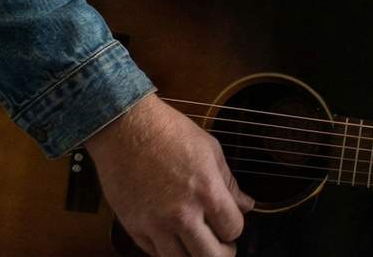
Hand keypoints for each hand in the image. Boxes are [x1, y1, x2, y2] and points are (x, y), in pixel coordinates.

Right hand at [83, 93, 253, 256]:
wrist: (125, 128)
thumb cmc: (168, 132)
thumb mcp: (210, 150)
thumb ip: (230, 182)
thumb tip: (246, 204)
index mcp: (206, 191)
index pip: (233, 229)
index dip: (236, 228)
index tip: (231, 223)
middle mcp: (181, 213)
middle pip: (210, 256)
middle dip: (222, 253)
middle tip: (222, 246)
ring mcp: (155, 224)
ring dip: (193, 255)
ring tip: (198, 245)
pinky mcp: (133, 227)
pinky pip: (154, 253)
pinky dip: (166, 250)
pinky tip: (173, 237)